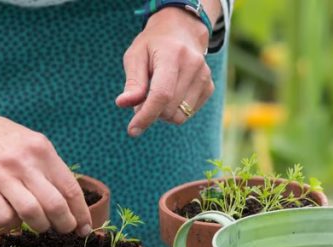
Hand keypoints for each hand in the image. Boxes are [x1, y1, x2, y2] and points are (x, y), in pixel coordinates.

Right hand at [0, 114, 91, 233]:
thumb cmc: (3, 140)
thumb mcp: (32, 144)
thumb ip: (50, 169)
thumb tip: (71, 204)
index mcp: (42, 150)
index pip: (71, 188)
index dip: (82, 213)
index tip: (85, 227)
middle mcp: (25, 162)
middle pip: (55, 205)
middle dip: (65, 224)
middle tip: (65, 230)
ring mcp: (2, 174)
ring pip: (33, 214)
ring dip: (41, 226)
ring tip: (40, 226)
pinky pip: (5, 216)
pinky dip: (13, 223)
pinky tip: (13, 216)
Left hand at [116, 6, 218, 136]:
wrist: (182, 31)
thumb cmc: (153, 45)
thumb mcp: (135, 56)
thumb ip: (133, 82)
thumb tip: (123, 104)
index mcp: (172, 54)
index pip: (161, 94)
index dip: (146, 115)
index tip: (132, 130)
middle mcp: (193, 65)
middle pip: (169, 109)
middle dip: (151, 111)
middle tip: (142, 97)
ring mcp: (204, 77)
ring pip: (179, 116)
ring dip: (163, 113)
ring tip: (157, 93)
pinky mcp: (209, 87)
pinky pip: (188, 114)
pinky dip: (174, 110)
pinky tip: (171, 92)